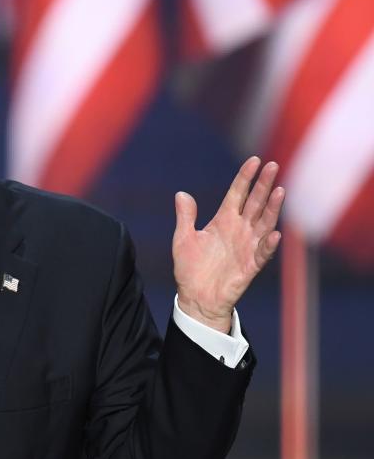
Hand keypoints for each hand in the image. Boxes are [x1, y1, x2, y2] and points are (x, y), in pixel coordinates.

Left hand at [172, 157, 284, 332]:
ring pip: (264, 222)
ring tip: (279, 191)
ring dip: (272, 208)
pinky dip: (268, 244)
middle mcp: (239, 229)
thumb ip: (185, 217)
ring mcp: (247, 246)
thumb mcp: (183, 239)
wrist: (195, 298)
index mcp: (223, 220)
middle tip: (273, 165)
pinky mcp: (251, 265)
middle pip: (254, 202)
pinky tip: (274, 233)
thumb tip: (181, 194)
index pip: (237, 194)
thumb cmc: (190, 268)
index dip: (245, 178)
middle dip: (263, 185)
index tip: (254, 160)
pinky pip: (263, 252)